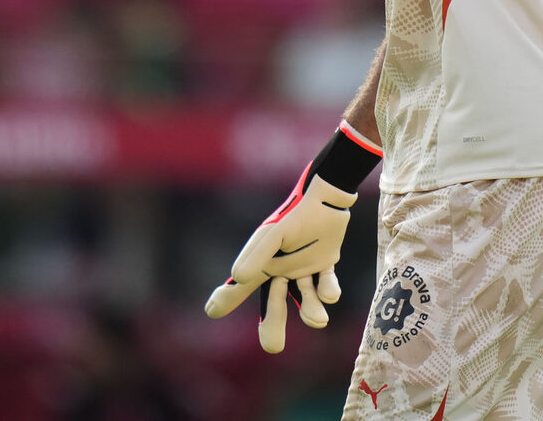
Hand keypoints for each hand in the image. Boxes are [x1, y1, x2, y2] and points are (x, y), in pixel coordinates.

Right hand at [205, 168, 354, 353]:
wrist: (327, 196)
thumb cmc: (296, 213)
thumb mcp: (274, 233)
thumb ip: (258, 254)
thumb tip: (237, 276)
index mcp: (263, 260)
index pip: (242, 284)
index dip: (227, 298)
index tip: (212, 310)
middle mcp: (280, 267)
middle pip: (274, 302)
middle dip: (273, 325)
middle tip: (273, 347)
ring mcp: (303, 267)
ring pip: (304, 298)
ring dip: (310, 309)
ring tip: (318, 320)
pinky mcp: (325, 264)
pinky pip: (326, 284)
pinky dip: (329, 290)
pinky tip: (330, 294)